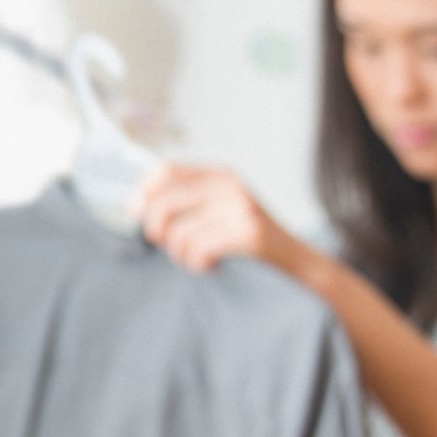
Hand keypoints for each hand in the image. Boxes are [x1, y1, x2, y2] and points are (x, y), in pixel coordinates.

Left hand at [136, 164, 303, 276]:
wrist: (299, 263)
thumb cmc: (253, 243)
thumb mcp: (223, 211)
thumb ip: (187, 203)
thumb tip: (136, 207)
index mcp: (222, 176)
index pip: (165, 170)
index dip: (144, 193)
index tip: (137, 215)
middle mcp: (231, 186)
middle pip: (163, 202)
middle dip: (156, 230)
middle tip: (168, 246)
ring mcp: (241, 208)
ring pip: (178, 232)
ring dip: (180, 255)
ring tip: (197, 260)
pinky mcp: (248, 233)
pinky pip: (198, 249)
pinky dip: (197, 264)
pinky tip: (211, 266)